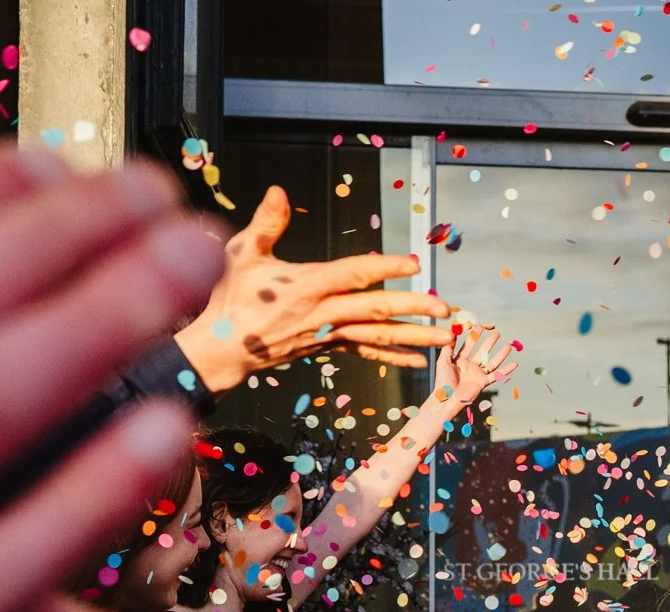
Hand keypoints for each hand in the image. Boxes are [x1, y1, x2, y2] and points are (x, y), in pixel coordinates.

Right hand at [170, 185, 453, 393]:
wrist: (224, 349)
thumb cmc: (232, 298)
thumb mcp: (242, 254)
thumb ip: (266, 223)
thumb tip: (279, 192)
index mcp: (306, 286)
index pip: (353, 274)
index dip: (384, 268)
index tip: (413, 263)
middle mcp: (323, 313)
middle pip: (376, 310)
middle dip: (413, 308)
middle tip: (445, 308)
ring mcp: (329, 333)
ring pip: (378, 335)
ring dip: (414, 336)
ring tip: (445, 337)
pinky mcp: (329, 346)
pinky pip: (367, 351)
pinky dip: (394, 356)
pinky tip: (420, 360)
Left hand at [437, 323, 517, 405]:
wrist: (448, 399)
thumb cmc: (443, 381)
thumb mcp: (443, 362)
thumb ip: (448, 347)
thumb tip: (451, 332)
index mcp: (459, 360)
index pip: (469, 345)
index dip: (475, 336)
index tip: (481, 326)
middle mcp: (470, 366)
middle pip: (482, 351)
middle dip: (490, 342)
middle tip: (497, 333)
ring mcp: (477, 374)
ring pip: (492, 362)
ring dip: (500, 354)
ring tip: (509, 346)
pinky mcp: (483, 382)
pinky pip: (497, 375)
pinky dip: (506, 370)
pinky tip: (514, 364)